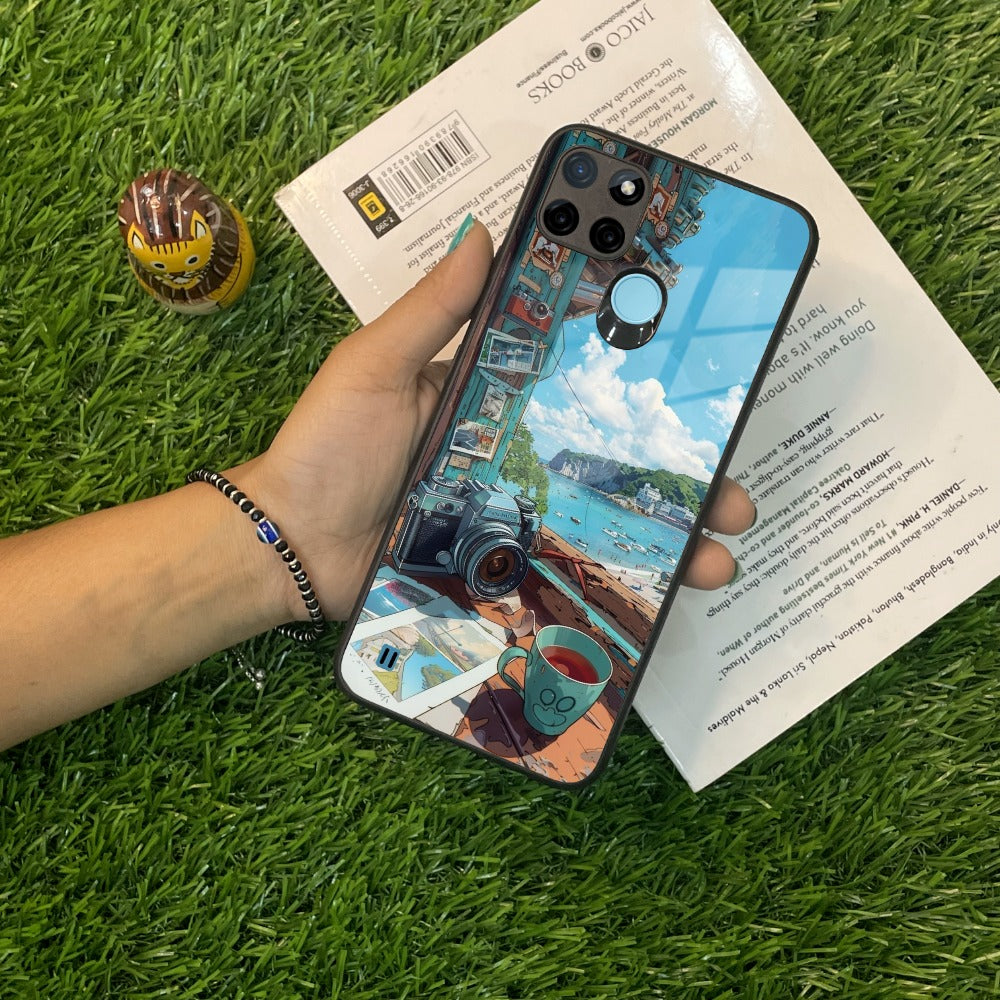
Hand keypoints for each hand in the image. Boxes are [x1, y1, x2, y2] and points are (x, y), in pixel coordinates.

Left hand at [235, 221, 753, 621]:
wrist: (288, 548)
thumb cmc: (325, 448)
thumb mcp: (375, 366)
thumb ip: (431, 310)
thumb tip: (482, 232)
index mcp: (488, 395)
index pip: (575, 378)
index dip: (637, 378)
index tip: (701, 375)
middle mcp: (508, 452)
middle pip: (606, 458)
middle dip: (676, 473)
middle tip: (733, 486)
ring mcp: (506, 513)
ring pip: (600, 521)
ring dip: (665, 537)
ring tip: (719, 551)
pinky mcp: (494, 563)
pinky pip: (562, 570)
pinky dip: (613, 584)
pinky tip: (664, 598)